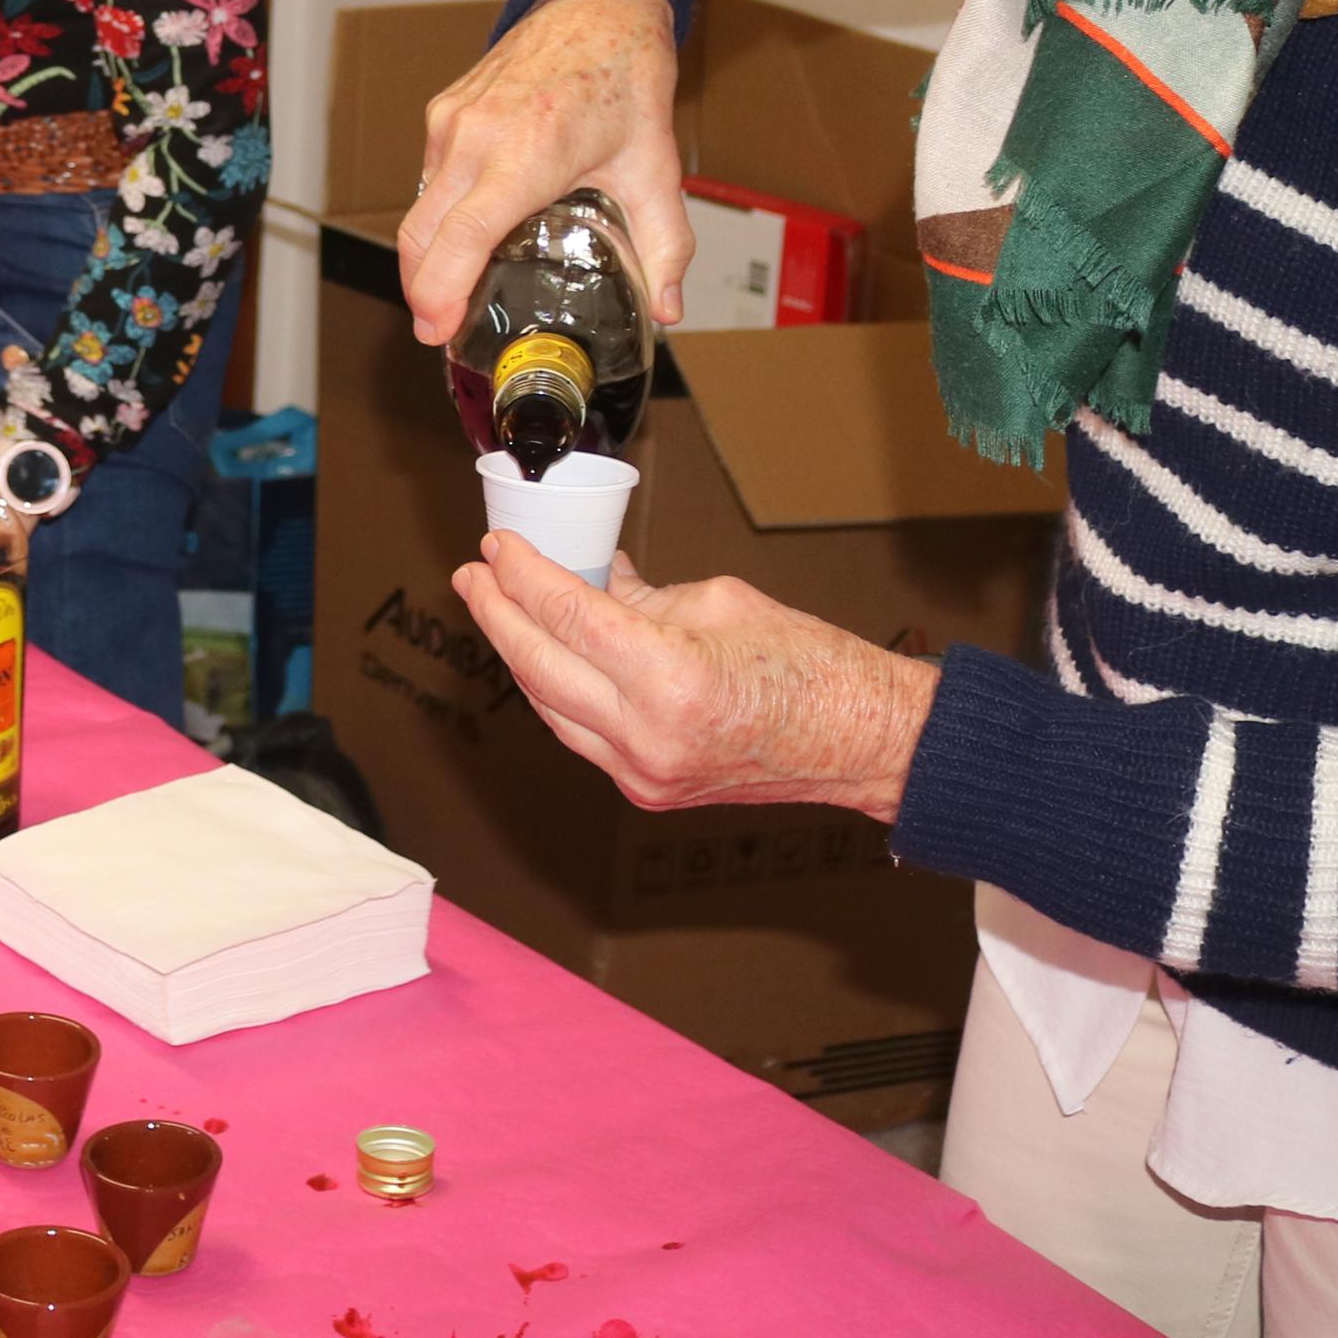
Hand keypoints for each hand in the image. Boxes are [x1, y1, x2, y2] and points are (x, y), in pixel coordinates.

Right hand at [397, 0, 692, 341]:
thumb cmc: (624, 75)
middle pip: (421, 234)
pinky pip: (427, 176)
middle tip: (437, 329)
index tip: (434, 329)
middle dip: (421, 291)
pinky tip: (463, 233)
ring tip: (450, 289)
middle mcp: (477, 136)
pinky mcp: (444, 110)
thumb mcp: (655, 167)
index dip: (439, 291)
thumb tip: (667, 305)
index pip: (461, 236)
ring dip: (426, 254)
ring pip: (418, 207)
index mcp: (526, 154)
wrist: (600, 4)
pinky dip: (436, 214)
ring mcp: (453, 121)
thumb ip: (663, 243)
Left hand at [449, 530, 940, 821]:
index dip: (521, 574)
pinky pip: (580, 735)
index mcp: (670, 679)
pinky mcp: (647, 791)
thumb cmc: (812, 667)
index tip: (497, 545)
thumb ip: (637, 596)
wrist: (864, 742)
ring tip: (495, 607)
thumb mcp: (718, 603)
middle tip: (473, 575)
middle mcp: (647, 736)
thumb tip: (582, 577)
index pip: (566, 615)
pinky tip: (543, 656)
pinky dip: (557, 692)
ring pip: (550, 708)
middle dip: (497, 615)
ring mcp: (644, 773)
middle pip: (538, 667)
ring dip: (518, 655)